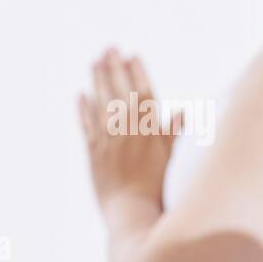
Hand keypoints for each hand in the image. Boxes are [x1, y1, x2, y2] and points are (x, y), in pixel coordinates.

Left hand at [77, 49, 181, 214]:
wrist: (133, 213)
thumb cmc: (159, 191)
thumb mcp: (174, 161)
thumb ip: (173, 135)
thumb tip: (181, 114)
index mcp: (150, 131)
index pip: (143, 94)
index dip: (137, 73)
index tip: (133, 55)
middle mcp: (128, 131)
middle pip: (119, 92)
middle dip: (114, 68)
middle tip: (109, 48)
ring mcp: (108, 141)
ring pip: (101, 102)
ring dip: (97, 80)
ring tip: (94, 62)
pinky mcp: (93, 153)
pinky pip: (86, 124)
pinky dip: (83, 109)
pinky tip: (81, 95)